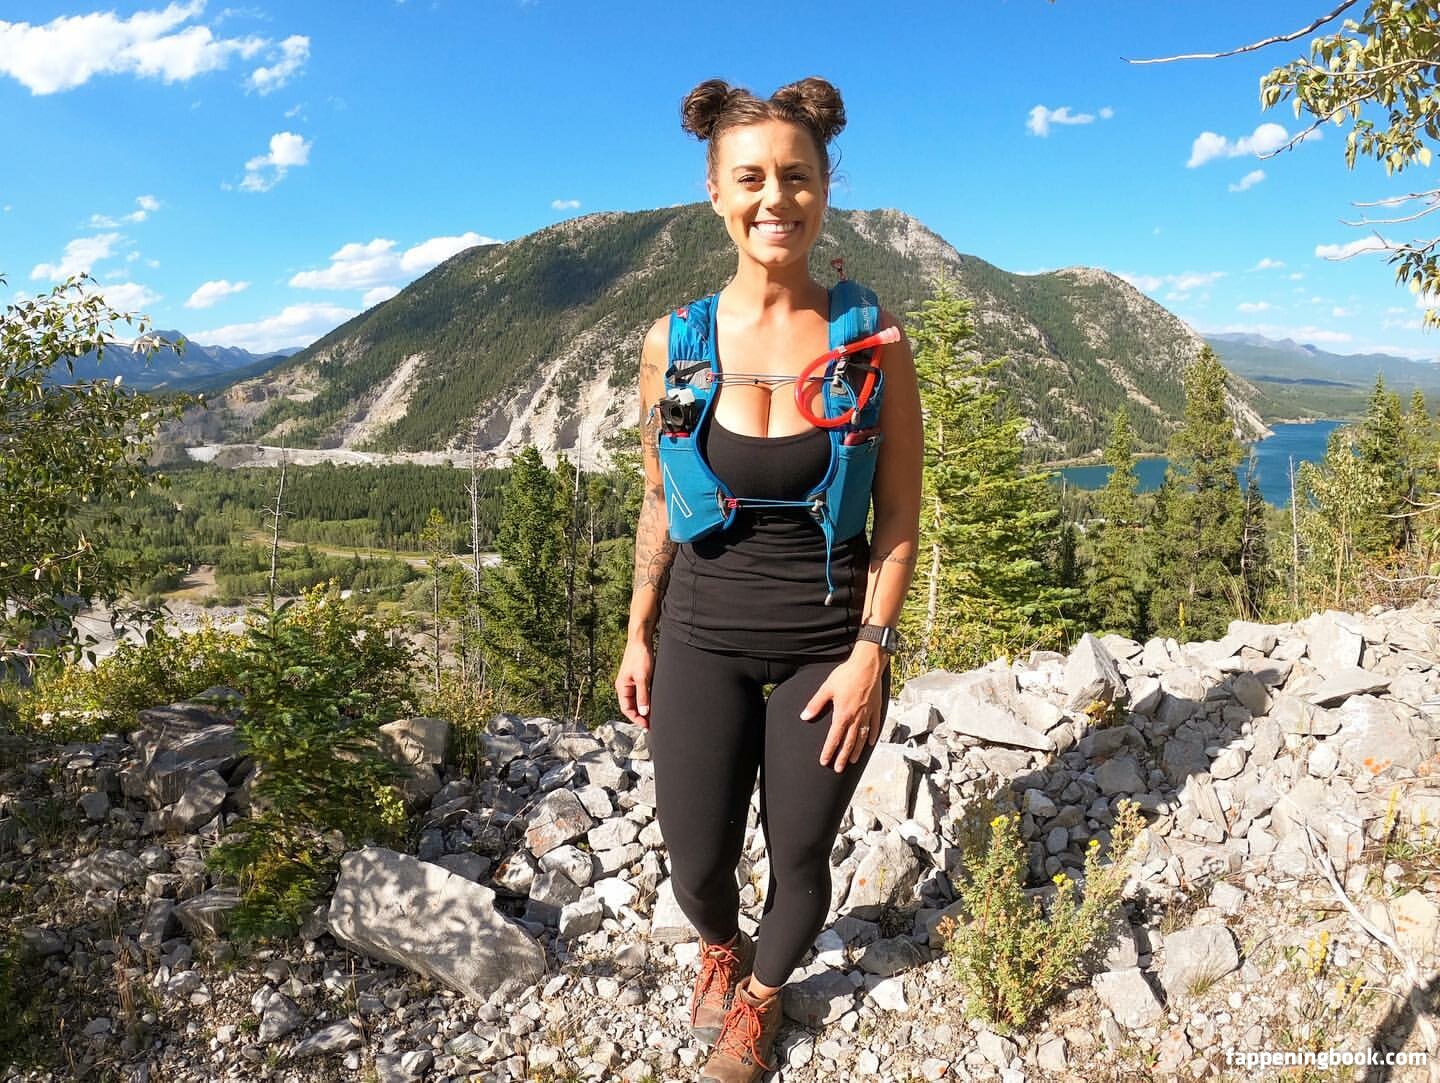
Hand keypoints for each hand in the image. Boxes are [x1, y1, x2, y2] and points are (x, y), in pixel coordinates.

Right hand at [615, 639, 654, 729]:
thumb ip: (643, 695)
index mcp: (622, 687)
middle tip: (652, 723)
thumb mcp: (643, 678)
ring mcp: (631, 682)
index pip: (627, 709)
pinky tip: (654, 703)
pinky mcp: (637, 678)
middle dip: (640, 716)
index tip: (647, 725)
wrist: (641, 640)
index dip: (636, 719)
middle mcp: (625, 686)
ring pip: (636, 700)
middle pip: (631, 706)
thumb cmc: (640, 656)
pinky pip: (641, 693)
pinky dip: (646, 700)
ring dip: (644, 708)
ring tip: (654, 716)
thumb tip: (644, 712)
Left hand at [800, 655, 884, 772]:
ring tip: (852, 760)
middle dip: (843, 757)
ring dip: (856, 751)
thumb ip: (815, 704)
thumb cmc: (847, 675)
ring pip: (862, 738)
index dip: (829, 751)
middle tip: (839, 768)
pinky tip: (870, 743)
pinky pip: (875, 726)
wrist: (868, 665)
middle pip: (849, 742)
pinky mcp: (876, 708)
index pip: (834, 738)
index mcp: (843, 714)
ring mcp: (868, 714)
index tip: (824, 761)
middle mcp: (856, 718)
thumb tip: (804, 716)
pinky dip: (872, 736)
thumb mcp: (827, 688)